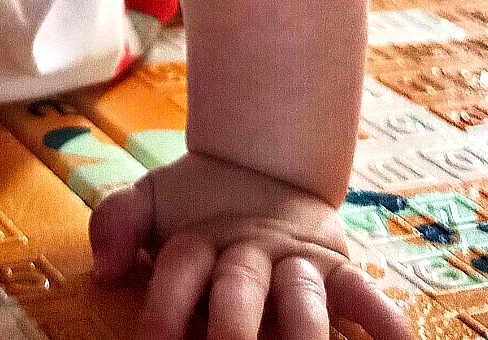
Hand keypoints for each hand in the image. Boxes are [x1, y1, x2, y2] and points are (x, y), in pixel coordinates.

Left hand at [88, 152, 412, 339]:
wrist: (263, 163)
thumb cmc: (198, 207)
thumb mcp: (153, 204)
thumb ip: (120, 223)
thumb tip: (104, 268)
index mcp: (200, 236)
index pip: (180, 266)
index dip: (165, 305)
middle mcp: (248, 248)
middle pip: (239, 286)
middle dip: (234, 326)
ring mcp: (296, 260)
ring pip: (301, 298)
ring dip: (304, 333)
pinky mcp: (338, 268)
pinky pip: (364, 292)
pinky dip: (383, 318)